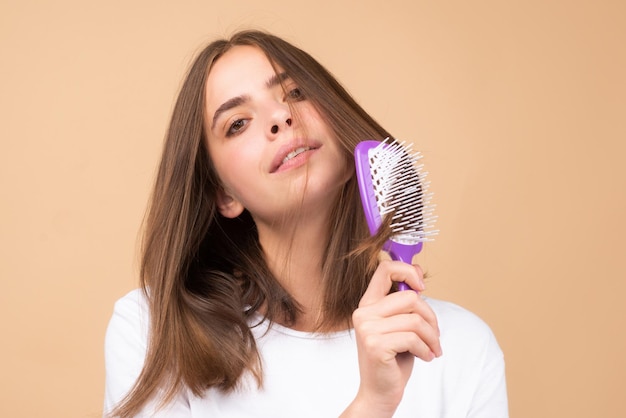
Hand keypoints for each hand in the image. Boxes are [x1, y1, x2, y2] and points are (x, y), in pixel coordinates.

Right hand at [342, 260, 441, 416]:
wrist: (379, 392)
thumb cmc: (392, 358)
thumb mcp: (398, 325)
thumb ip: (403, 304)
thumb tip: (418, 277)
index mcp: (368, 303)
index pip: (385, 268)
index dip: (407, 270)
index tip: (422, 287)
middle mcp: (363, 312)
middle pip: (410, 298)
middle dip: (431, 317)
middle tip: (435, 335)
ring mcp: (367, 328)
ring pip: (416, 320)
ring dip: (432, 337)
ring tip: (432, 349)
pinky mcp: (375, 345)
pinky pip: (413, 339)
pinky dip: (426, 350)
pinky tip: (424, 358)